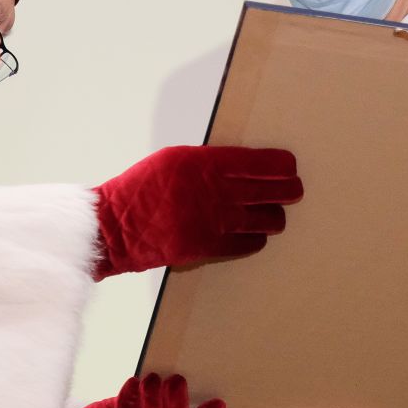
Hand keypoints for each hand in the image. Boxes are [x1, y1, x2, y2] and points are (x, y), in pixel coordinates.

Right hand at [92, 145, 302, 280]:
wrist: (114, 228)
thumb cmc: (141, 189)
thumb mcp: (173, 160)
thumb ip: (209, 161)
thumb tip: (247, 166)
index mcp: (206, 163)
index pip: (263, 163)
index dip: (283, 166)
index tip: (290, 167)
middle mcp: (216, 191)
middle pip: (275, 191)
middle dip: (289, 190)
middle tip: (293, 190)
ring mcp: (215, 222)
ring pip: (269, 220)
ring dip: (274, 216)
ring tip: (272, 214)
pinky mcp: (210, 248)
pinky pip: (251, 244)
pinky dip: (255, 238)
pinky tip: (253, 233)